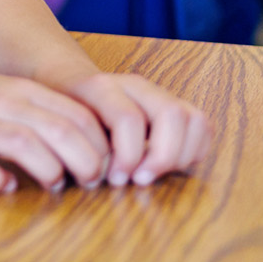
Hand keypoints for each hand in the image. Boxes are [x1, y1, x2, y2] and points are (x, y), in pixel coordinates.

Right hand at [0, 71, 114, 193]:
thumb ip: (35, 114)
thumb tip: (82, 148)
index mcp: (15, 88)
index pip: (77, 115)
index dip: (100, 146)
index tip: (102, 168)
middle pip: (61, 131)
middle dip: (86, 164)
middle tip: (87, 184)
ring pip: (27, 146)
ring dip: (50, 173)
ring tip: (52, 186)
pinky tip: (2, 185)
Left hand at [61, 72, 210, 186]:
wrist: (66, 81)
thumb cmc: (63, 112)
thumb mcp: (61, 125)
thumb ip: (81, 145)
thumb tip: (104, 176)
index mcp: (101, 87)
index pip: (129, 118)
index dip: (128, 155)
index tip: (116, 180)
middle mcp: (134, 84)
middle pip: (172, 114)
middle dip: (162, 156)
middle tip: (140, 180)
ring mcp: (156, 91)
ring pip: (192, 118)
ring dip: (180, 155)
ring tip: (154, 173)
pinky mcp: (172, 103)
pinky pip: (201, 124)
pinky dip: (194, 149)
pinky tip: (170, 166)